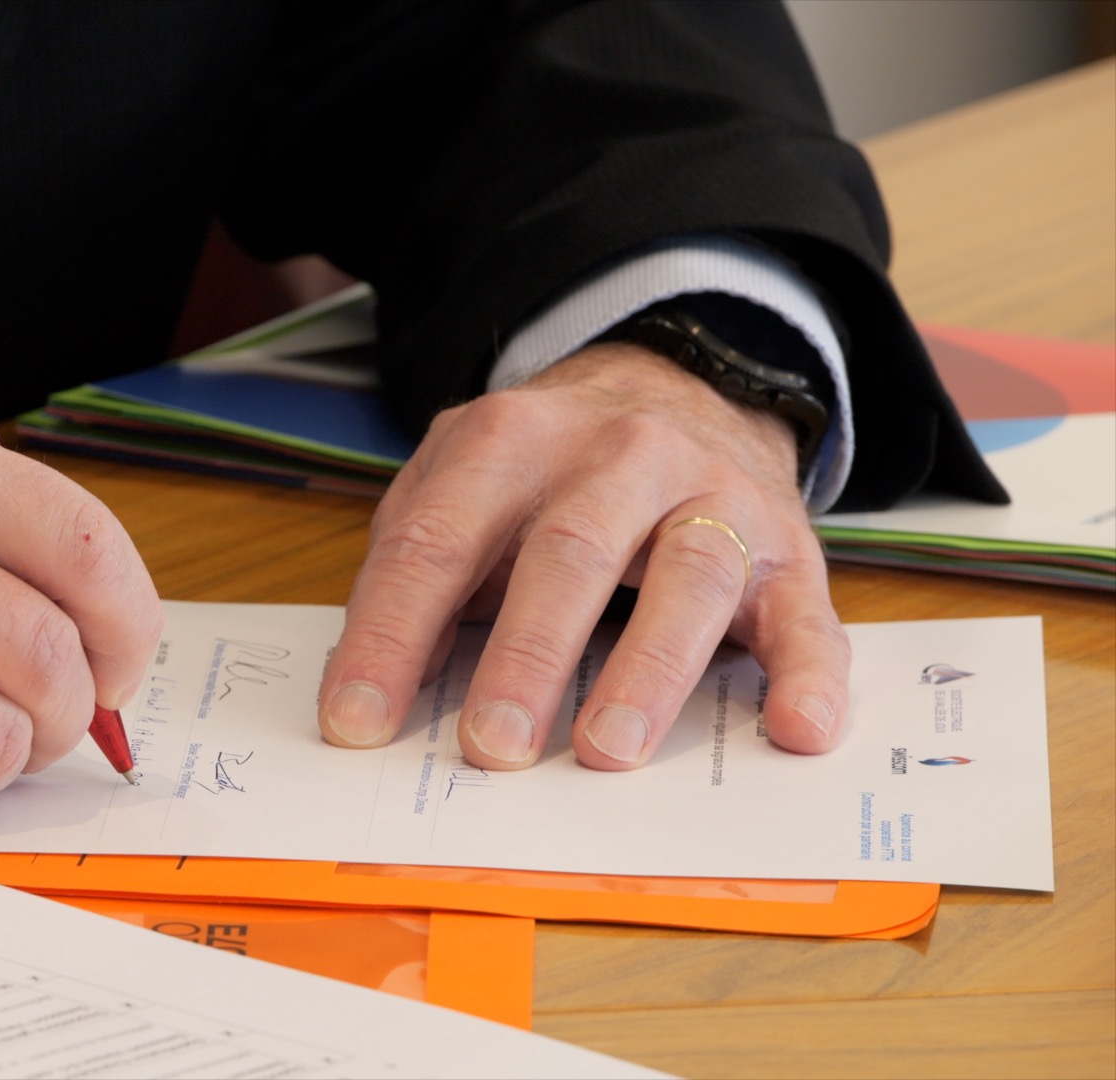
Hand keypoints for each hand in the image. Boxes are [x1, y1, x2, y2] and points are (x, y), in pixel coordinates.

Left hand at [317, 342, 847, 769]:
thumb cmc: (549, 473)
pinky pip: (808, 615)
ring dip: (648, 671)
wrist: (683, 389)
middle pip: (567, 552)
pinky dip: (808, 675)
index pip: (436, 542)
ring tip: (607, 752)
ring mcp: (713, 496)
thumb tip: (369, 692)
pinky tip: (796, 730)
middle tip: (491, 746)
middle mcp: (620, 455)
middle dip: (525, 654)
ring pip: (689, 577)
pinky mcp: (789, 551)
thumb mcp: (462, 486)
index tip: (356, 723)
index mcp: (511, 440)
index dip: (390, 635)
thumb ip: (416, 570)